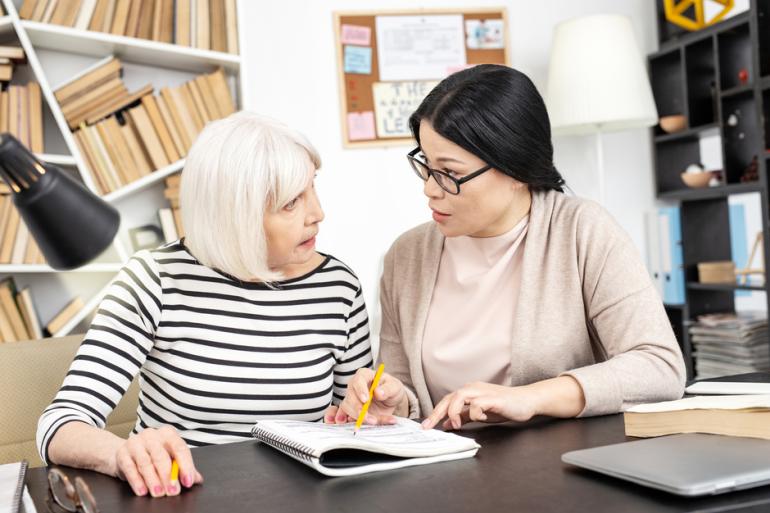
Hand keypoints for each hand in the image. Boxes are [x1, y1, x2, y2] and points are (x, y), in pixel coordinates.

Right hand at [111, 425, 203, 496]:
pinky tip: (143, 491)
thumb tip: (197, 479)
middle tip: (173, 491)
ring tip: (159, 493)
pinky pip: (130, 468)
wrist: (125, 451)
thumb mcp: (169, 457)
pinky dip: (137, 481)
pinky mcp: (122, 453)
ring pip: (146, 463)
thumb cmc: (152, 454)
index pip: (180, 448)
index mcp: (168, 434)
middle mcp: (152, 435)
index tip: (188, 481)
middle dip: (168, 476)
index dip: (186, 466)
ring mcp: (136, 443)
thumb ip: (183, 467)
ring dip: (153, 481)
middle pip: (162, 456)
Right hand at [331, 368, 406, 424]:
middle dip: (359, 409)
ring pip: (347, 408)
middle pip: (350, 396)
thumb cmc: (391, 389)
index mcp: (365, 376)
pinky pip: (342, 416)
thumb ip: (388, 389)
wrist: (390, 402)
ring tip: (373, 422)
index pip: (358, 380)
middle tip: (371, 418)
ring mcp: (351, 399)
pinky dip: (343, 421)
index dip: (360, 390)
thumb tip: (378, 392)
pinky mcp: (350, 411)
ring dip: (358, 417)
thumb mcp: (395, 387)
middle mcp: (355, 386)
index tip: (365, 400)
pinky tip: (346, 424)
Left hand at [421, 382, 538, 429]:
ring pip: (460, 396)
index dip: (435, 412)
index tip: (426, 426)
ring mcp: (483, 392)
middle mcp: (473, 389)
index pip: (447, 400)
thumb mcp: (480, 413)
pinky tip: (481, 418)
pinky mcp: (494, 398)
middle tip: (429, 426)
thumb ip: (464, 417)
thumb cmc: (503, 406)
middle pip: (449, 398)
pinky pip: (478, 403)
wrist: (526, 401)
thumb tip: (447, 424)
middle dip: (437, 412)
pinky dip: (475, 412)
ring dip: (454, 411)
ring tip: (457, 424)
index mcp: (469, 392)